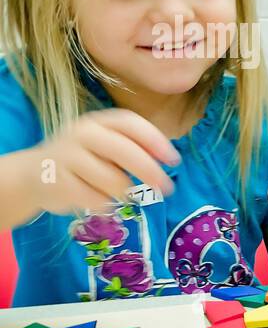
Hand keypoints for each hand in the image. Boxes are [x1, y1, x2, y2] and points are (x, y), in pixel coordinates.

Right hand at [28, 109, 179, 214]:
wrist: (34, 174)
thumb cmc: (84, 159)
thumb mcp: (107, 145)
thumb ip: (135, 147)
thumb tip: (168, 158)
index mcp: (98, 121)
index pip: (130, 124)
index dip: (155, 141)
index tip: (173, 160)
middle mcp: (81, 134)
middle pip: (125, 152)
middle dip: (150, 171)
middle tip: (166, 188)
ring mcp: (67, 157)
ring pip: (114, 182)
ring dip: (123, 193)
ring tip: (113, 191)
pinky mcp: (58, 183)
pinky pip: (98, 200)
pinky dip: (104, 206)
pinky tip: (93, 199)